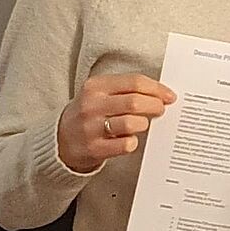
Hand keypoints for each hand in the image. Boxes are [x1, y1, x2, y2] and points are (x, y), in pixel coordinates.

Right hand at [56, 72, 175, 173]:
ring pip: (131, 123)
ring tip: (144, 124)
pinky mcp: (94, 148)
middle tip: (161, 109)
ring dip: (144, 123)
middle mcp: (92, 105)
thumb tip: (159, 93)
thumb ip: (124, 91)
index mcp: (95, 86)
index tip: (169, 96)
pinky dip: (133, 142)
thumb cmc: (88, 115)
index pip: (134, 82)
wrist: (60, 141)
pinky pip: (125, 145)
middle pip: (134, 101)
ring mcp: (92, 127)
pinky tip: (131, 140)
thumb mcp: (99, 95)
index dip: (156, 89)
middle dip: (155, 105)